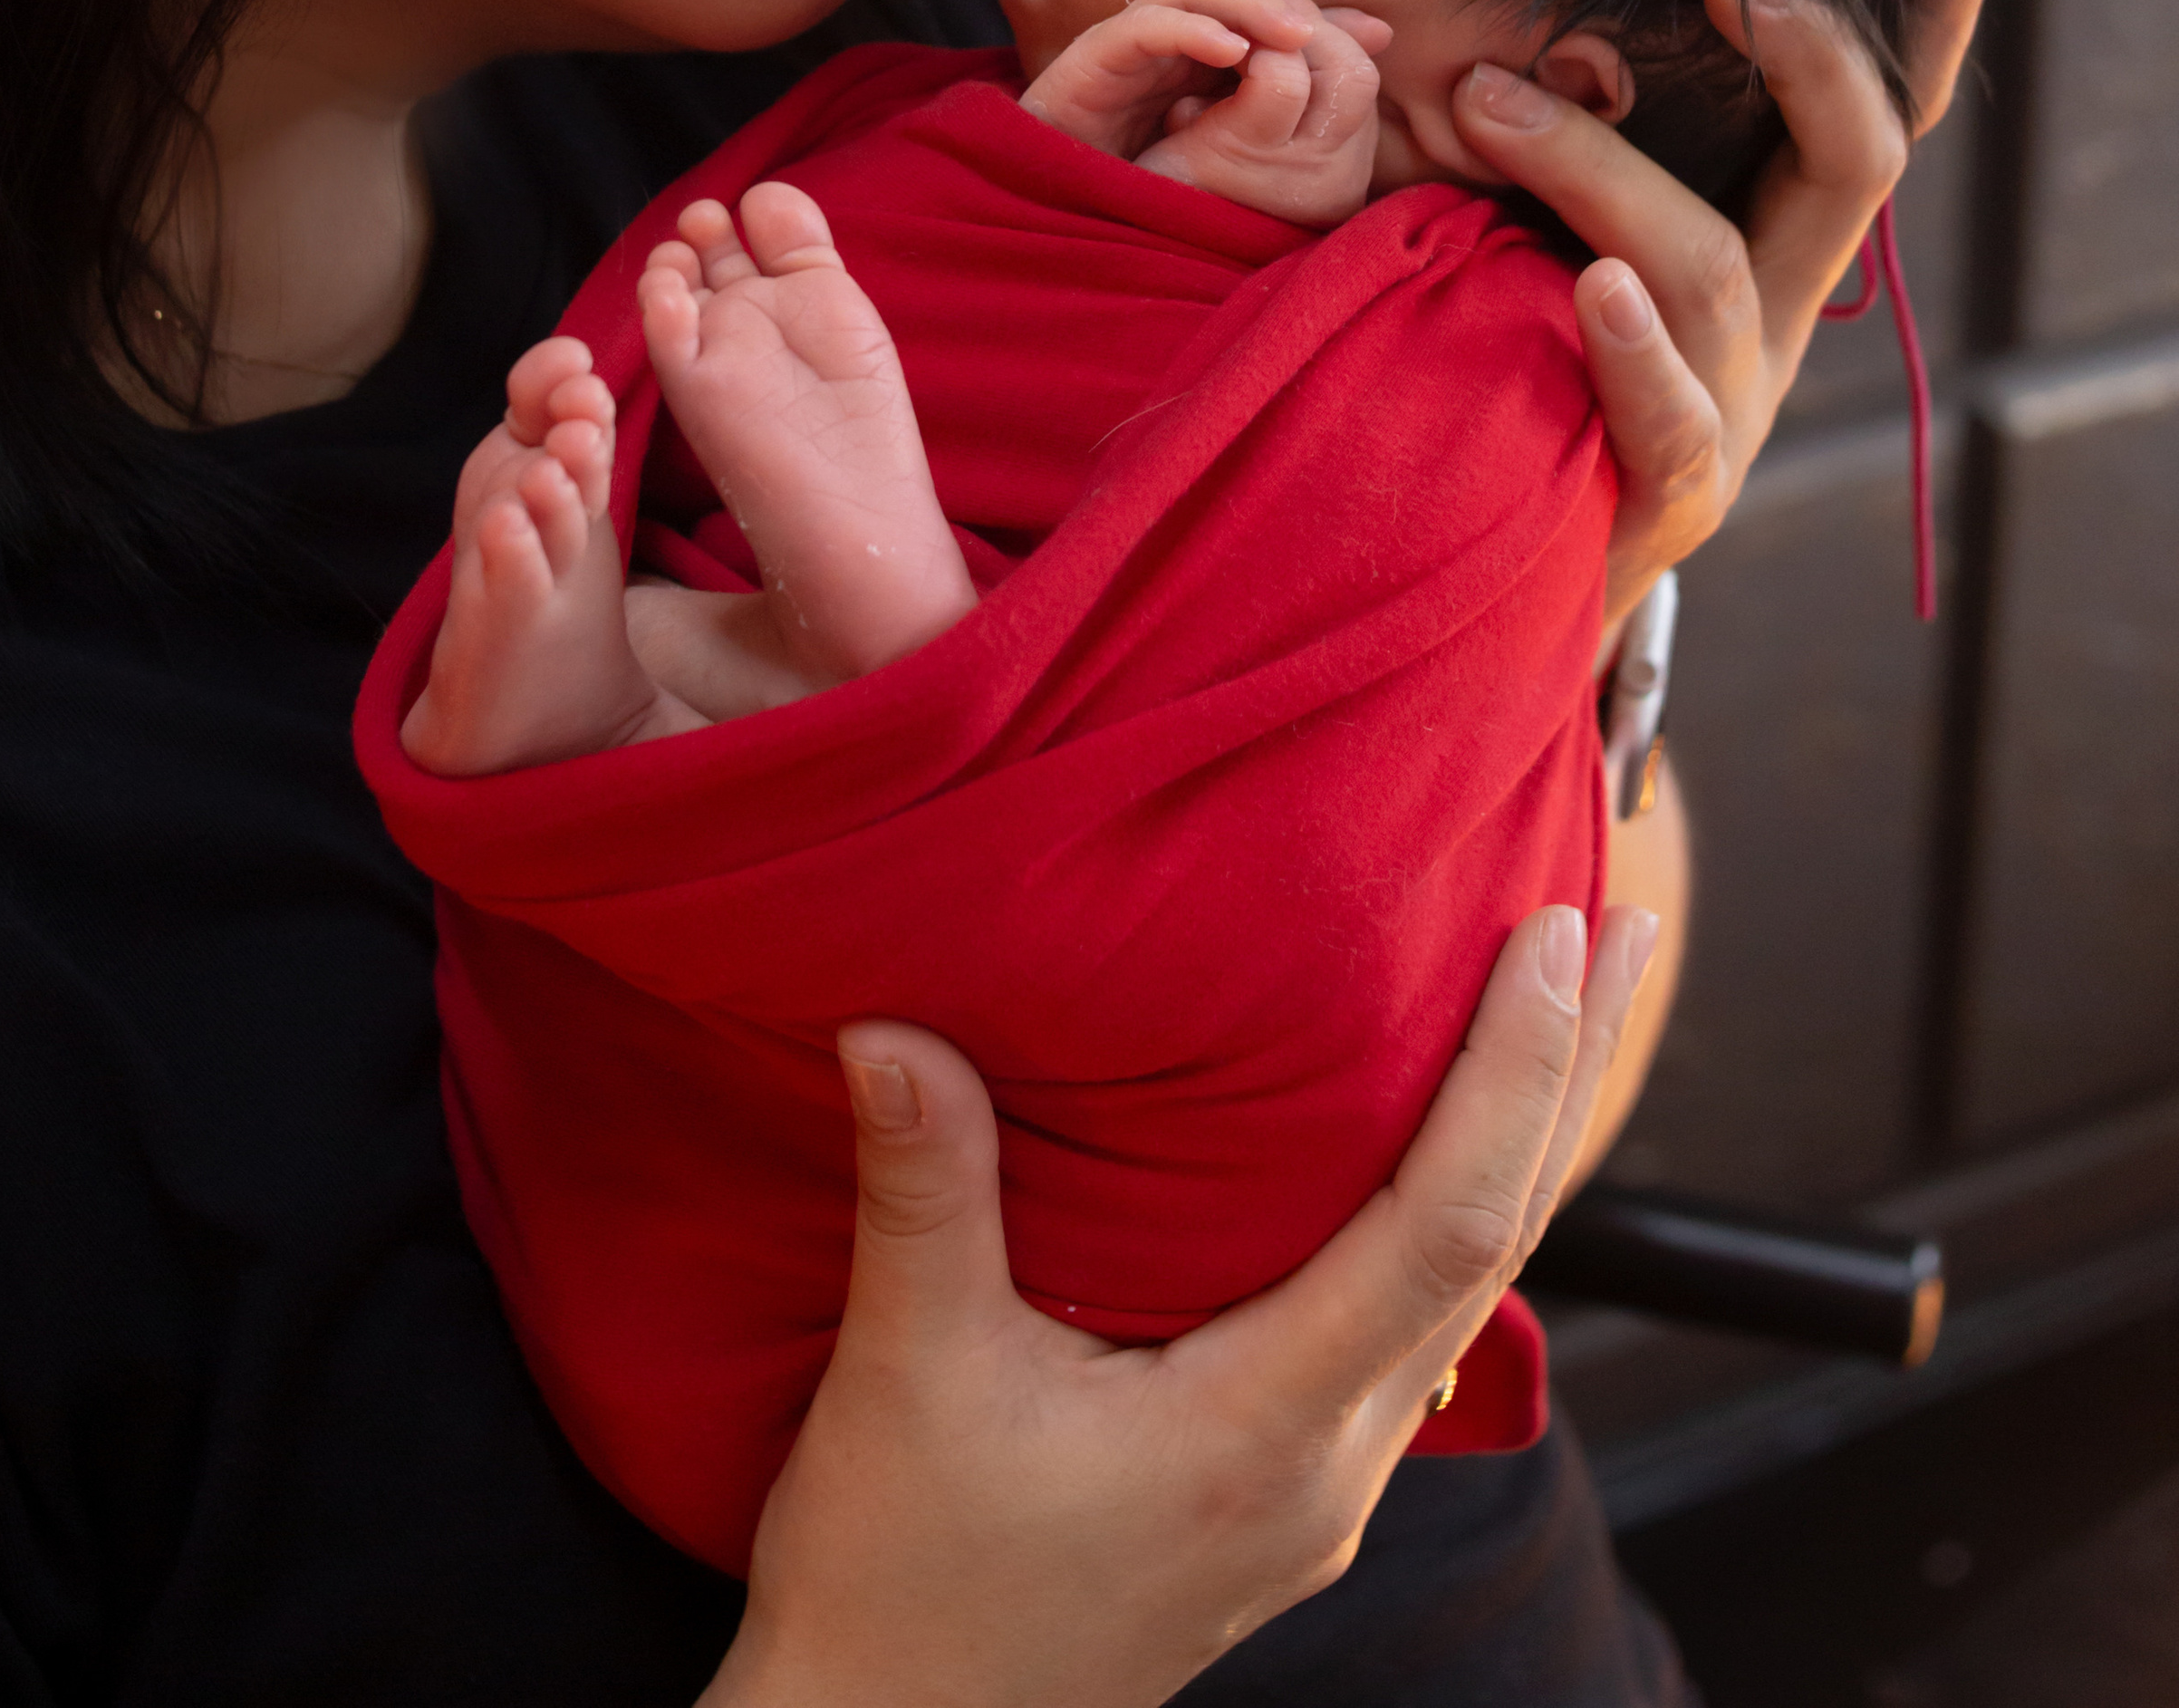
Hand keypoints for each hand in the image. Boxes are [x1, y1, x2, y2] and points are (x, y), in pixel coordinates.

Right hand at [704, 905, 1658, 1707]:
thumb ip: (924, 1192)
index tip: (1558, 940)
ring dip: (1518, 1139)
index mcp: (1263, 1433)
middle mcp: (1326, 1464)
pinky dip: (1446, 1204)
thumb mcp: (907, 1377)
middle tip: (1620, 924)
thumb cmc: (905, 1588)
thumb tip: (891, 1026)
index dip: (1513, 1075)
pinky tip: (1427, 1143)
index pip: (1441, 1225)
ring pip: (1464, 1285)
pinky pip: (1406, 1318)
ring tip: (1556, 1006)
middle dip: (1561, 1078)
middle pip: (1493, 1244)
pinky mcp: (1283, 1485)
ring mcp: (1317, 1484)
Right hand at [1022, 0, 1389, 226]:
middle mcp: (1161, 38)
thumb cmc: (1134, 181)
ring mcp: (1126, 44)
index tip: (1377, 35)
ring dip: (1244, 4)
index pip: (1261, 7)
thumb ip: (1287, 99)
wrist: (1050, 213)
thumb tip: (1372, 49)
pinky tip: (1231, 53)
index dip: (1317, 14)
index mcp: (1195, 55)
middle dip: (1281, 3)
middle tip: (1324, 31)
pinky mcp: (1091, 61)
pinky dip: (1189, 28)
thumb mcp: (1227, 152)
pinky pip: (1143, 26)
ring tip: (1290, 35)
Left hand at [1451, 0, 2002, 622]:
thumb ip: (1565, 125)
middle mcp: (1779, 307)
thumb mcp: (1548, 221)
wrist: (1497, 560)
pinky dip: (1632, 350)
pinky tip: (1596, 293)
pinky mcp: (1667, 496)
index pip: (1871, 99)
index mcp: (1773, 226)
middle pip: (1853, 167)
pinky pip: (1669, 417)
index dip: (1928, 5)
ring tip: (1498, 103)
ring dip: (1601, 171)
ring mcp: (1734, 403)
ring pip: (1711, 269)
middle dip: (1816, 57)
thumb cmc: (1513, 347)